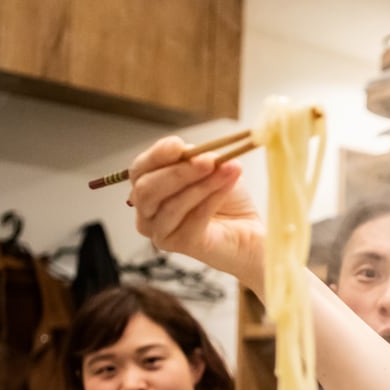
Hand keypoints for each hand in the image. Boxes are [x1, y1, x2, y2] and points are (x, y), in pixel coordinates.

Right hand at [129, 137, 265, 290]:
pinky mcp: (178, 245)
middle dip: (180, 171)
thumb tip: (197, 152)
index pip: (140, 169)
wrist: (250, 230)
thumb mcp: (212, 170)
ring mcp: (159, 231)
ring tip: (228, 171)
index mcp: (148, 187)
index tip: (178, 144)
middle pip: (147, 188)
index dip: (157, 155)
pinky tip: (227, 187)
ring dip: (202, 185)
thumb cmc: (227, 200)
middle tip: (209, 160)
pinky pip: (192, 219)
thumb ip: (198, 159)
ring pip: (171, 204)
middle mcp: (146, 211)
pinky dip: (212, 200)